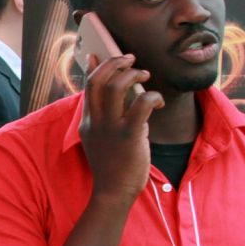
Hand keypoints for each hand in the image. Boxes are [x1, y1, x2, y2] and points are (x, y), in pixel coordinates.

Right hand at [78, 54, 162, 208]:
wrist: (114, 192)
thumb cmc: (113, 165)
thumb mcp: (100, 138)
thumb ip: (102, 116)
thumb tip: (109, 94)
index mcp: (87, 122)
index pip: (87, 86)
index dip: (95, 65)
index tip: (101, 53)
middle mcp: (95, 122)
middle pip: (98, 80)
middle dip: (115, 62)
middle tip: (131, 59)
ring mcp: (110, 128)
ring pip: (116, 87)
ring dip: (133, 75)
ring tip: (145, 76)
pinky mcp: (129, 135)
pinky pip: (141, 104)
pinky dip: (152, 96)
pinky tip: (157, 101)